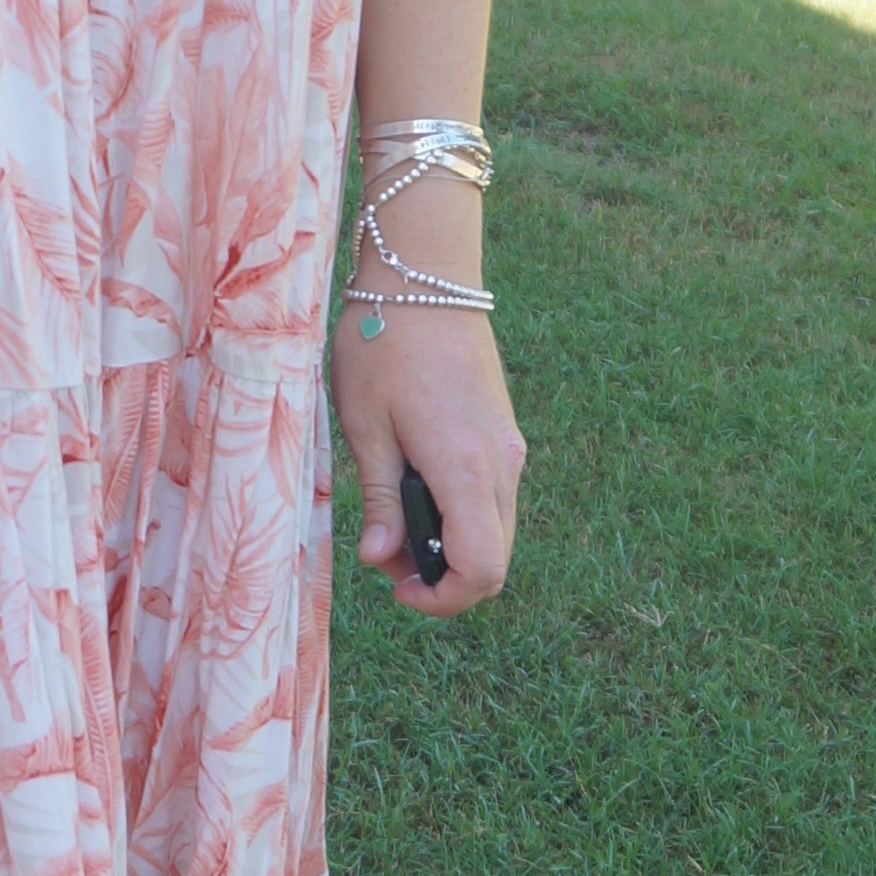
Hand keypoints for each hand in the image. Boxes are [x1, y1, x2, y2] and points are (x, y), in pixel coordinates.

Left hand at [329, 295, 523, 614]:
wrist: (424, 277)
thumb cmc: (382, 344)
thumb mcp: (366, 427)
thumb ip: (382, 499)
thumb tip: (383, 559)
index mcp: (468, 467)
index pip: (482, 570)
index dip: (443, 598)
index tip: (396, 589)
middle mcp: (503, 463)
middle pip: (494, 558)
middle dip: (442, 576)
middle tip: (383, 557)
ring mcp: (510, 447)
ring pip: (496, 529)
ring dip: (450, 544)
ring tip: (391, 523)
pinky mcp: (503, 431)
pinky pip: (492, 496)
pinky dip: (460, 513)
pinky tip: (414, 488)